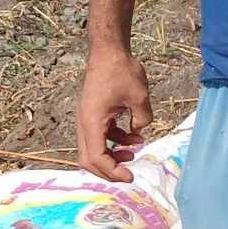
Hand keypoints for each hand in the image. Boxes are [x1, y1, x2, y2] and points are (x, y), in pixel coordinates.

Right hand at [77, 48, 153, 182]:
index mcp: (92, 122)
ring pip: (94, 148)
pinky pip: (101, 136)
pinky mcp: (93, 114)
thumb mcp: (139, 97)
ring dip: (113, 155)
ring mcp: (87, 118)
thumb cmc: (121, 70)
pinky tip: (134, 135)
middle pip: (89, 159)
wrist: (109, 51)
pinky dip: (115, 141)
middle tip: (129, 173)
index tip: (131, 176)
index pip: (96, 157)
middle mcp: (85, 123)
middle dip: (109, 170)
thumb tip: (140, 132)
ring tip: (135, 151)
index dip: (112, 172)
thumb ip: (142, 119)